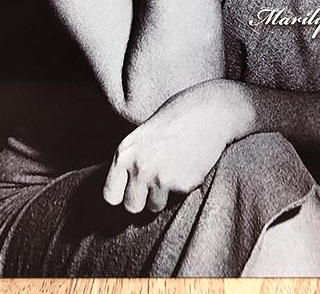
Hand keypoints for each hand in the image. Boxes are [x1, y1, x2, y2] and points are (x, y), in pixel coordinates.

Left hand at [102, 80, 248, 213]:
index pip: (110, 196)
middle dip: (142, 200)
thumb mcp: (143, 134)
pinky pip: (178, 198)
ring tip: (175, 169)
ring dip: (164, 195)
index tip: (129, 192)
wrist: (210, 112)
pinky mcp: (182, 185)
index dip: (121, 195)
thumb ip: (133, 159)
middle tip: (154, 184)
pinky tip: (189, 165)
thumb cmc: (176, 117)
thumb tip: (127, 187)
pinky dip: (183, 186)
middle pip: (131, 207)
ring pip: (155, 206)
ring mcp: (161, 178)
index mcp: (125, 152)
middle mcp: (139, 167)